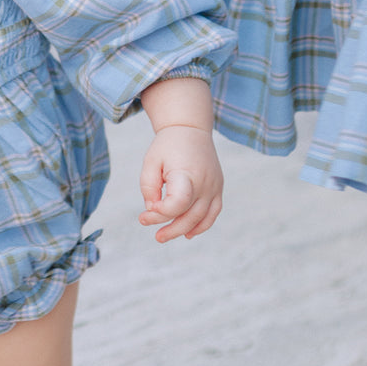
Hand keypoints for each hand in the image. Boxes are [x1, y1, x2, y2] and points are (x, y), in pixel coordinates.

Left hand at [138, 125, 222, 242]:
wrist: (191, 129)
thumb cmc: (167, 146)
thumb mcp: (150, 162)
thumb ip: (148, 187)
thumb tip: (153, 210)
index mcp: (187, 173)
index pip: (179, 203)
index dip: (162, 211)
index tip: (149, 207)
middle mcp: (205, 182)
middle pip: (190, 215)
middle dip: (169, 228)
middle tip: (153, 233)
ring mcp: (214, 186)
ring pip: (202, 218)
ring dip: (183, 230)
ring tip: (163, 236)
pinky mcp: (218, 188)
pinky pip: (213, 213)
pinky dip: (202, 225)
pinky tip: (188, 234)